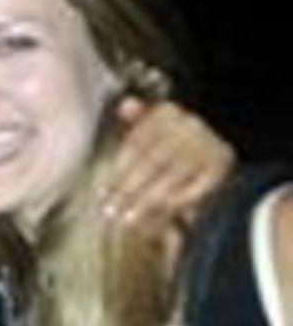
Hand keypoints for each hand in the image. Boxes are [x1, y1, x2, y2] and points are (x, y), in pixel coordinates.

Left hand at [102, 98, 233, 226]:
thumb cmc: (169, 136)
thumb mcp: (152, 123)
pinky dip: (177, 202)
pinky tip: (160, 215)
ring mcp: (208, 144)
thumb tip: (126, 105)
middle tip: (110, 211)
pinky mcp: (222, 163)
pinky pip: (196, 187)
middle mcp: (189, 124)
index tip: (102, 192)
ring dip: (147, 201)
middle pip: (152, 163)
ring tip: (128, 220)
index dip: (118, 170)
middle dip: (128, 189)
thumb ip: (137, 118)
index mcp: (166, 112)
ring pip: (171, 177)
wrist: (221, 132)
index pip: (137, 145)